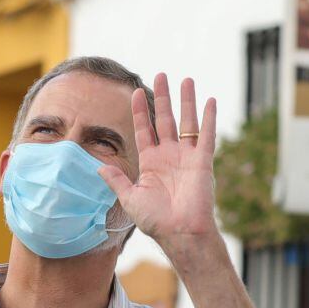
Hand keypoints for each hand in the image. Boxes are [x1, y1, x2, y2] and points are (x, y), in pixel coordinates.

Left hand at [98, 73, 218, 257]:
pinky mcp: (203, 161)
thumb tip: (99, 166)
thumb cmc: (155, 221)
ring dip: (186, 101)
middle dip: (162, 98)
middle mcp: (169, 156)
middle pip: (165, 120)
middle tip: (160, 75)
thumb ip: (116, 180)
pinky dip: (208, 118)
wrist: (179, 233)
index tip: (134, 92)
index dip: (139, 112)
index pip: (144, 131)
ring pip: (186, 122)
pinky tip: (209, 100)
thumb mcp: (130, 198)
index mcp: (150, 164)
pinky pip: (206, 135)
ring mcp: (187, 157)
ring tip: (185, 79)